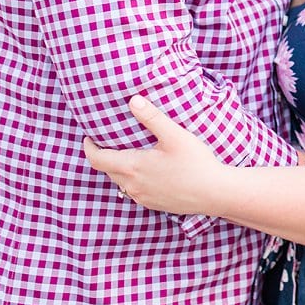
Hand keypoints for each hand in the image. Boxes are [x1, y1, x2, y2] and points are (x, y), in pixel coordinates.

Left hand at [83, 96, 228, 215]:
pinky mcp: (153, 204)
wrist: (215, 194)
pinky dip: (132, 179)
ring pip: (120, 182)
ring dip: (119, 168)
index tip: (89, 137)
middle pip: (107, 170)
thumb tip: (133, 100)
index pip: (96, 159)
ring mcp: (142, 197)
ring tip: (128, 153)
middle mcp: (132, 186)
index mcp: (132, 167)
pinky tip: (148, 170)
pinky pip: (134, 191)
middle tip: (109, 141)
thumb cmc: (196, 163)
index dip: (89, 147)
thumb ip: (152, 117)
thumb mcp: (175, 135)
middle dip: (104, 155)